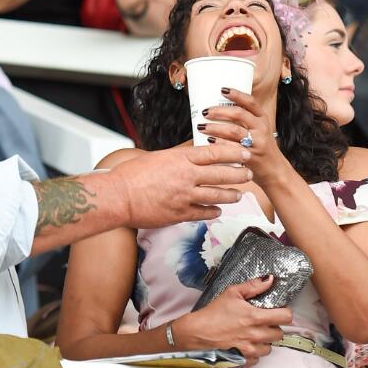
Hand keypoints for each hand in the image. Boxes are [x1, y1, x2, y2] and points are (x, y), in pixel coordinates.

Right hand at [107, 144, 252, 227]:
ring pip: (216, 195)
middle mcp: (186, 177)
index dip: (233, 153)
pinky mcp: (179, 214)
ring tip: (239, 194)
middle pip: (221, 174)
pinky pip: (203, 213)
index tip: (245, 152)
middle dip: (239, 173)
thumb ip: (179, 157)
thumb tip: (194, 153)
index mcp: (181, 159)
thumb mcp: (159, 157)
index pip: (214, 153)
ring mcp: (184, 197)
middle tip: (249, 173)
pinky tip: (218, 211)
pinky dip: (213, 212)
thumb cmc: (133, 175)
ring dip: (231, 194)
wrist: (118, 196)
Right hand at [174, 275, 291, 366]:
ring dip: (265, 341)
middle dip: (273, 327)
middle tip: (263, 323)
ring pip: (270, 348)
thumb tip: (269, 280)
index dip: (284, 313)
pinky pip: (257, 359)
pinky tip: (246, 344)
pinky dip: (254, 353)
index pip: (286, 317)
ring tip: (254, 334)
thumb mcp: (232, 293)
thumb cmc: (213, 313)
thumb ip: (253, 286)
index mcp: (255, 316)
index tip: (279, 312)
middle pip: (279, 334)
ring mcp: (250, 349)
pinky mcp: (243, 358)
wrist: (197, 332)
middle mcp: (255, 334)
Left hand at [201, 88, 287, 186]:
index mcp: (262, 118)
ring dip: (215, 127)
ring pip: (233, 131)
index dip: (236, 94)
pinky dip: (218, 144)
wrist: (274, 170)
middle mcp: (261, 128)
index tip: (222, 89)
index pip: (250, 102)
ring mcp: (257, 142)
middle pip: (238, 114)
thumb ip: (244, 121)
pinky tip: (208, 142)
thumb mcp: (258, 130)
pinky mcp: (251, 156)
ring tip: (201, 126)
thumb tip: (219, 109)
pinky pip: (232, 148)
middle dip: (219, 111)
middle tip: (205, 111)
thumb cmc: (260, 147)